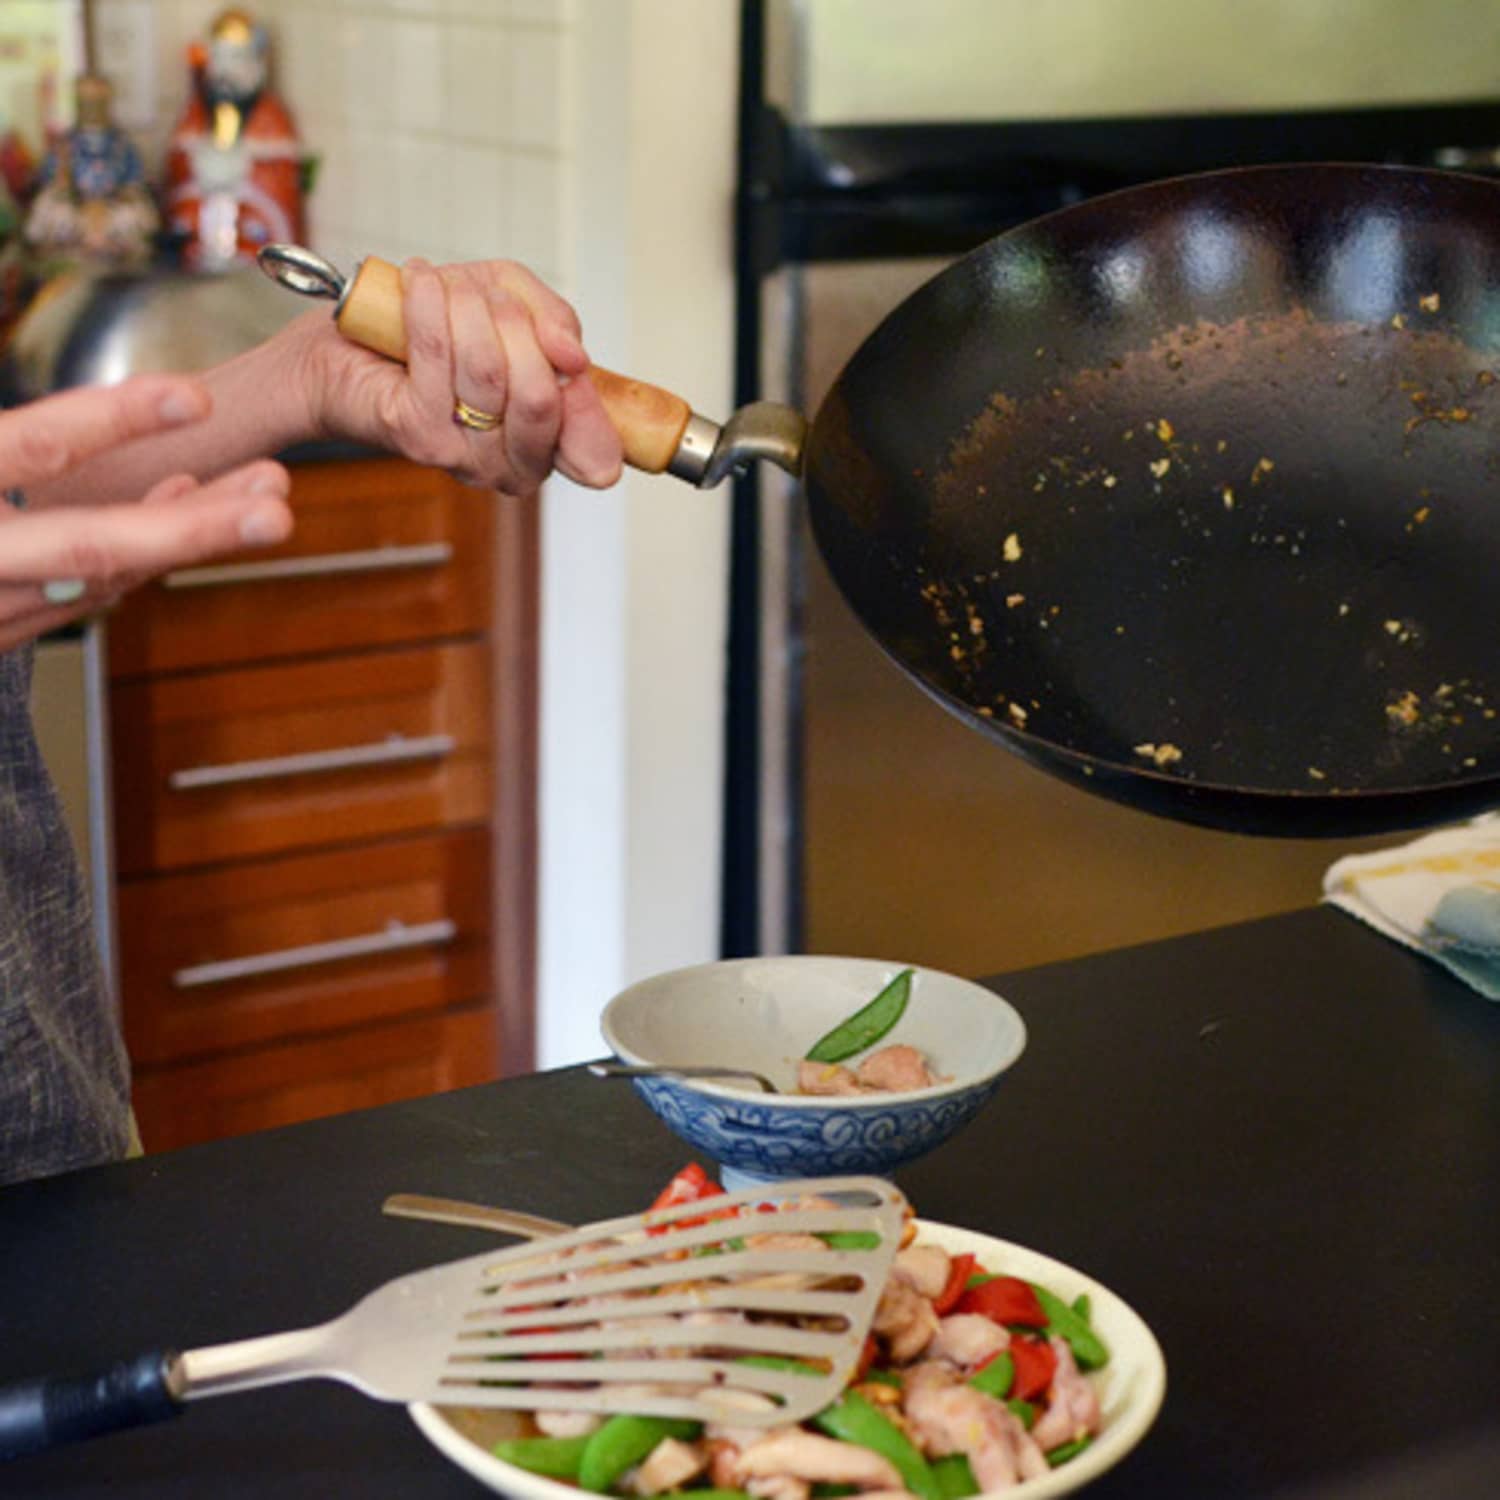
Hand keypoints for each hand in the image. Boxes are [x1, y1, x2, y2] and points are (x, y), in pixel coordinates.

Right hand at [0, 376, 292, 653]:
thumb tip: (64, 425)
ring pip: (104, 575)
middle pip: (92, 546)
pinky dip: (144, 549)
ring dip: (191, 532)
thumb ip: (13, 440)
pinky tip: (191, 500)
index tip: (199, 399)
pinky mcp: (2, 628)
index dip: (115, 421)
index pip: (36, 452)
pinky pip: (84, 587)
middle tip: (276, 504)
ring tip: (265, 486)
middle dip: (191, 527)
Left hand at [281, 258, 623, 491]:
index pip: (590, 448)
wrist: (343, 350)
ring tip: (448, 286)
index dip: (588, 405)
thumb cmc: (430, 331)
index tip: (570, 359)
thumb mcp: (512, 305)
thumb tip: (574, 356)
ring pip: (488, 370)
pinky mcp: (417, 434)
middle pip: (540, 398)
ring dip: (468, 308)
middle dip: (517, 327)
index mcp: (545, 445)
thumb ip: (556, 324)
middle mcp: (510, 466)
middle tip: (489, 297)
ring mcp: (464, 457)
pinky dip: (429, 305)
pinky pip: (438, 356)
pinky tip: (420, 282)